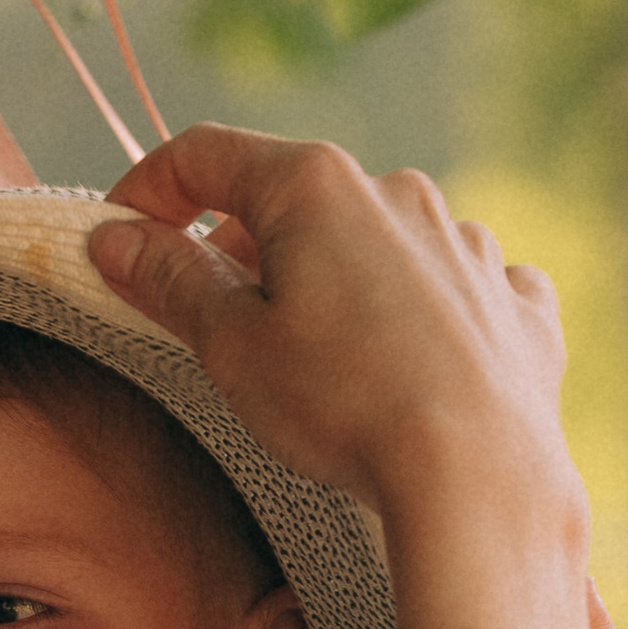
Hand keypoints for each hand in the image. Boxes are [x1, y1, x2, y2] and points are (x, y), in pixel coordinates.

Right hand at [86, 128, 577, 539]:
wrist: (476, 473)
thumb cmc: (344, 405)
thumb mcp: (230, 347)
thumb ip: (170, 281)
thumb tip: (116, 237)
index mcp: (314, 186)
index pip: (205, 155)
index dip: (149, 189)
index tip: (119, 233)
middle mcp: (396, 191)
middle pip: (295, 201)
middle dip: (245, 250)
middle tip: (214, 322)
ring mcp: (464, 242)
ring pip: (376, 245)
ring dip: (335, 282)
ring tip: (319, 360)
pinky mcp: (511, 301)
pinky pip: (452, 290)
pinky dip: (419, 316)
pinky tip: (411, 365)